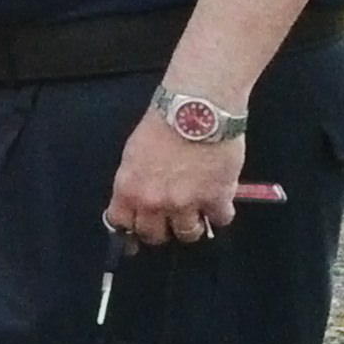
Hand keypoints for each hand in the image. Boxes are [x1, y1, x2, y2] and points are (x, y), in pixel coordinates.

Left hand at [102, 112, 246, 247]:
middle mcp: (154, 202)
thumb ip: (136, 181)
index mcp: (128, 189)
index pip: (122, 223)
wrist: (195, 108)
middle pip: (154, 235)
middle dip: (161, 229)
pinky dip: (221, 213)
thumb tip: (139, 199)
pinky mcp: (217, 199)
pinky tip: (220, 202)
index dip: (131, 226)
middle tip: (171, 219)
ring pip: (188, 234)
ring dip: (192, 225)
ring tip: (198, 212)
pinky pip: (220, 220)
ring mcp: (186, 204)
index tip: (139, 225)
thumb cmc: (161, 124)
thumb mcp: (134, 154)